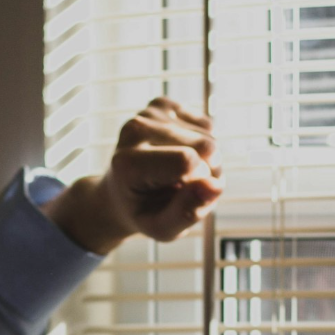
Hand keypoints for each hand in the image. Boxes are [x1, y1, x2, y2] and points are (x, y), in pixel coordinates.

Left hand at [41, 97, 222, 254]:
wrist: (120, 194)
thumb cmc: (143, 213)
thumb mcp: (161, 229)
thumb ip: (186, 213)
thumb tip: (214, 186)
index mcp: (128, 163)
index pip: (188, 161)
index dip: (200, 182)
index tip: (185, 196)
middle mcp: (134, 130)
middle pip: (206, 146)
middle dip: (208, 172)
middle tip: (185, 189)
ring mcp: (147, 113)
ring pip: (209, 136)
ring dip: (206, 162)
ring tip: (181, 176)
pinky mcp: (161, 105)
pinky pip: (206, 124)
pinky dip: (201, 144)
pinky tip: (180, 155)